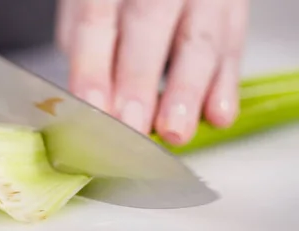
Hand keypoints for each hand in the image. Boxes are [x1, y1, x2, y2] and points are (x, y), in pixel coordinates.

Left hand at [57, 0, 248, 145]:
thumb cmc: (114, 5)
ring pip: (196, 41)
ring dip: (186, 90)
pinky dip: (226, 85)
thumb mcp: (86, 12)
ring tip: (174, 131)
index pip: (96, 22)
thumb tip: (90, 105)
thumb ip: (85, 50)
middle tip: (133, 126)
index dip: (94, 68)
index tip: (93, 108)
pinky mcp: (232, 12)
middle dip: (139, 82)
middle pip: (148, 27)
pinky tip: (218, 116)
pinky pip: (233, 47)